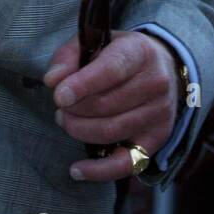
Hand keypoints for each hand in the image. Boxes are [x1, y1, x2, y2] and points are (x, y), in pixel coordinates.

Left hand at [43, 29, 180, 181]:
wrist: (161, 68)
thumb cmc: (118, 55)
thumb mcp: (94, 43)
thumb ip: (69, 57)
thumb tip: (52, 81)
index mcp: (139, 52)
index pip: (112, 70)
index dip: (83, 84)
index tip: (59, 96)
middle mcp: (155, 83)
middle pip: (107, 104)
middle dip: (74, 109)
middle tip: (59, 107)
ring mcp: (159, 113)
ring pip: (112, 131)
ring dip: (80, 130)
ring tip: (65, 120)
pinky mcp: (156, 140)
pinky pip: (126, 163)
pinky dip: (99, 170)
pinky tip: (77, 169)